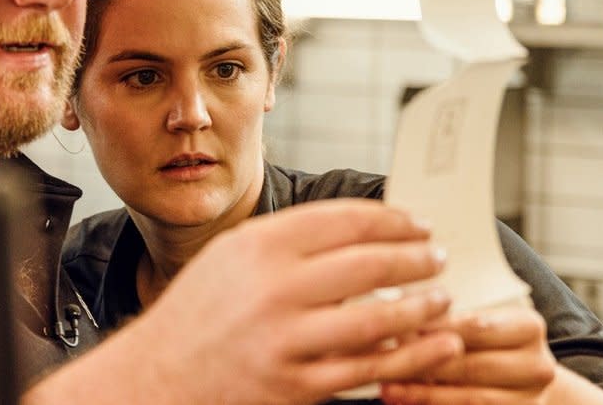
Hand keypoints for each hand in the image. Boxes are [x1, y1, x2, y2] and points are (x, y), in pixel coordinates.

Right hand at [29, 199, 463, 404]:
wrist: (162, 374)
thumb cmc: (199, 310)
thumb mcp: (231, 254)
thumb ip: (287, 237)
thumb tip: (356, 225)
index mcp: (257, 245)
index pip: (342, 219)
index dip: (390, 218)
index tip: (415, 221)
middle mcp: (273, 288)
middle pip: (367, 263)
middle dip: (414, 257)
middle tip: (436, 255)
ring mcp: (286, 339)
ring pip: (377, 318)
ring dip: (421, 306)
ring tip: (440, 298)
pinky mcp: (297, 385)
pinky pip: (368, 369)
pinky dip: (408, 356)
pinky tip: (430, 345)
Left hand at [381, 305, 556, 404]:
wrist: (527, 382)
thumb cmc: (490, 342)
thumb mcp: (479, 320)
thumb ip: (445, 317)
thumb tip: (397, 309)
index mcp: (527, 327)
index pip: (476, 326)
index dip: (434, 327)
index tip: (396, 324)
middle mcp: (537, 365)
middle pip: (472, 365)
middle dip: (424, 362)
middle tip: (385, 357)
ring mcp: (532, 399)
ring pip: (471, 398)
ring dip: (424, 394)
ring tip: (388, 387)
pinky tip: (406, 402)